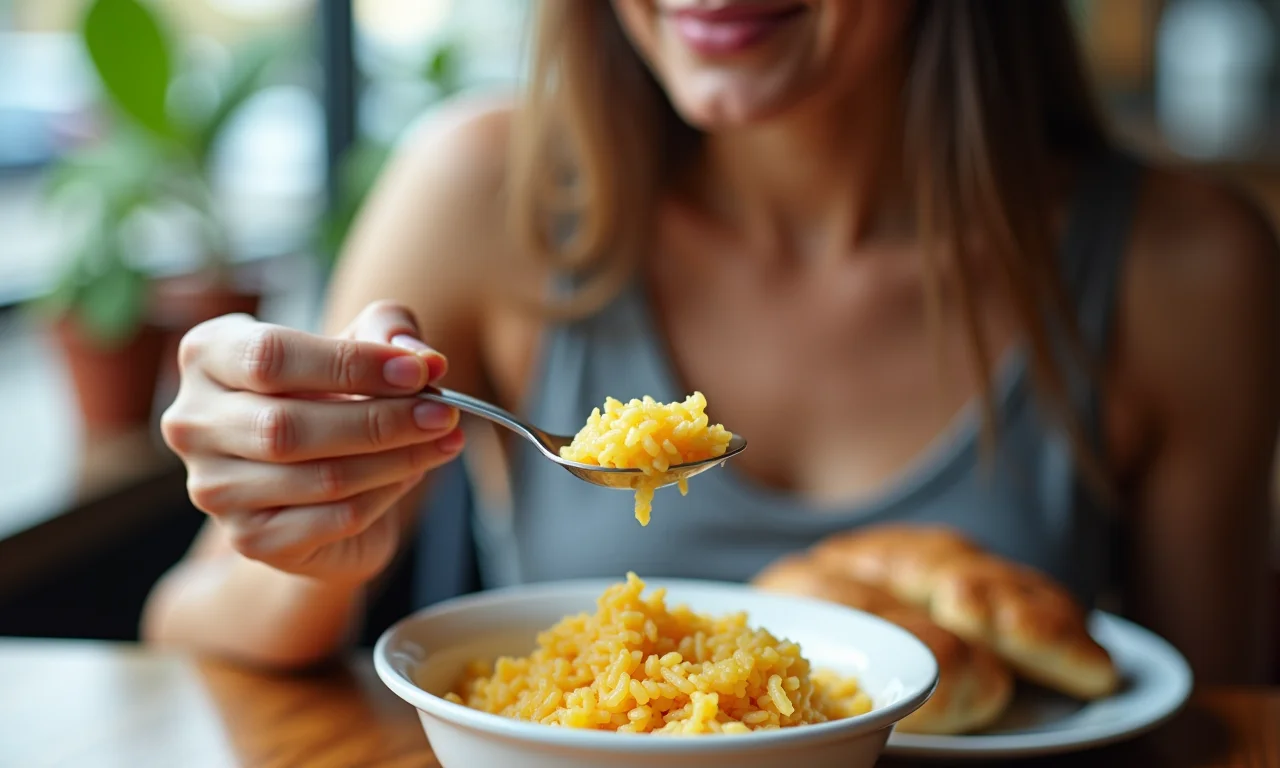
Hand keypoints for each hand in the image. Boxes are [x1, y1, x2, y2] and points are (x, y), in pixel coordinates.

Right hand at [160, 301, 463, 585]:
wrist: (316, 476)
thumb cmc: (333, 391)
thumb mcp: (360, 342)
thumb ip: (388, 330)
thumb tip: (419, 357)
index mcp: (207, 354)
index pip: (271, 356)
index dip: (351, 364)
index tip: (418, 372)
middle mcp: (192, 422)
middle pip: (289, 426)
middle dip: (382, 420)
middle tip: (443, 413)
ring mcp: (215, 488)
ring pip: (319, 478)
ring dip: (397, 459)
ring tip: (444, 441)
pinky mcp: (251, 539)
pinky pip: (333, 518)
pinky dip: (385, 495)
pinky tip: (411, 474)